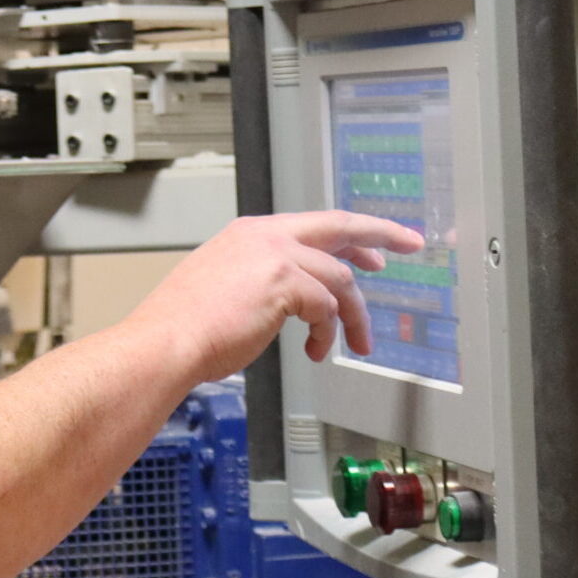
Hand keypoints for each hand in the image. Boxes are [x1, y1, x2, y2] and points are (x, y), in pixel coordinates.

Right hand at [122, 211, 426, 381]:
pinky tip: (316, 352)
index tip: (372, 250)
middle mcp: (265, 236)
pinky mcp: (284, 283)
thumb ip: (261, 284)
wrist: (166, 341)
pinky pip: (326, 306)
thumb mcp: (224, 288)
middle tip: (412, 243)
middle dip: (382, 233)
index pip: (313, 226)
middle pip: (340, 225)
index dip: (349, 237)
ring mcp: (275, 256)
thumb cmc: (185, 327)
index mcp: (249, 234)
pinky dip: (328, 333)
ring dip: (354, 315)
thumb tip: (292, 303)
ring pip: (340, 277)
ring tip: (357, 343)